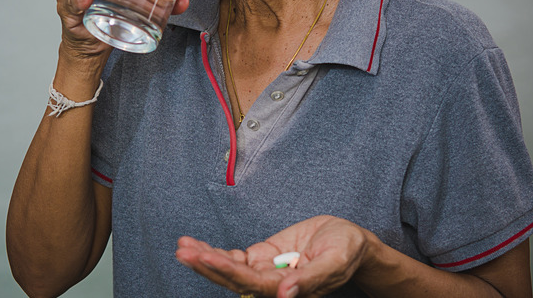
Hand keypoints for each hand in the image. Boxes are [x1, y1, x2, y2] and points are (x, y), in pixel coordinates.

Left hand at [175, 215, 372, 297]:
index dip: (228, 271)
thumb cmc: (348, 250)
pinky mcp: (262, 257)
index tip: (206, 256)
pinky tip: (196, 245)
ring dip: (205, 258)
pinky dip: (216, 251)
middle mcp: (272, 284)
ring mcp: (265, 270)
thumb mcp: (335, 261)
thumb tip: (285, 295)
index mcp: (288, 289)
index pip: (252, 283)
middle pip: (233, 278)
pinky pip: (235, 257)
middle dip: (207, 265)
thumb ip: (311, 279)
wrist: (349, 240)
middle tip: (184, 251)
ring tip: (183, 246)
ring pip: (229, 268)